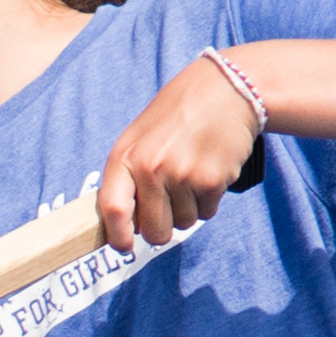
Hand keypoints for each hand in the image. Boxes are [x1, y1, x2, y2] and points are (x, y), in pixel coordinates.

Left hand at [94, 53, 261, 252]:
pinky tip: (208, 170)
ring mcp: (181, 175)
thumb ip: (129, 176)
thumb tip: (125, 225)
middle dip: (162, 228)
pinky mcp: (212, 180)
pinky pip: (207, 213)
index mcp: (125, 156)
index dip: (117, 236)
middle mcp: (150, 167)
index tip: (124, 247)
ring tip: (191, 174)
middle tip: (170, 205)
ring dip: (189, 209)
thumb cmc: (177, 117)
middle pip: (153, 231)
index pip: (111, 209)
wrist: (224, 89)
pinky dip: (209, 200)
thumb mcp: (139, 137)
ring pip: (183, 224)